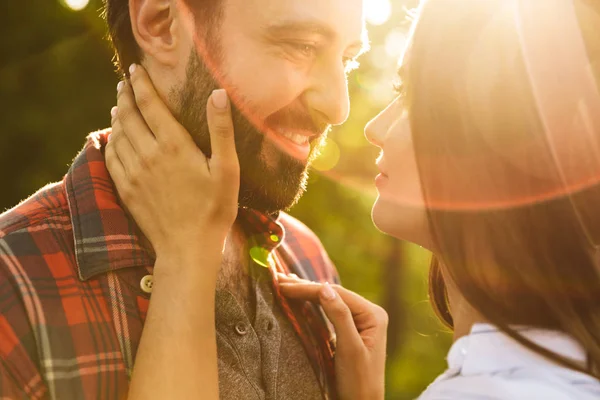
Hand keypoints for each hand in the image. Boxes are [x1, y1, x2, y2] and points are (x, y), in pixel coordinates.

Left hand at [105, 64, 239, 263]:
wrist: (187, 248)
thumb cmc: (214, 209)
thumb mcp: (227, 170)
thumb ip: (221, 130)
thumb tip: (218, 94)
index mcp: (173, 145)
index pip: (150, 104)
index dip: (141, 83)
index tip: (135, 69)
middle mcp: (148, 155)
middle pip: (129, 115)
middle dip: (126, 95)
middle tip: (125, 82)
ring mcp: (133, 173)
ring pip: (118, 134)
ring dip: (117, 115)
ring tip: (118, 105)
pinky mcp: (126, 189)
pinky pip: (111, 157)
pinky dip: (110, 141)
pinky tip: (114, 137)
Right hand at [278, 274, 387, 399]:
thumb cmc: (359, 382)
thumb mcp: (349, 349)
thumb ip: (339, 317)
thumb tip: (324, 288)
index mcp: (374, 314)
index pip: (336, 294)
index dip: (309, 288)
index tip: (284, 286)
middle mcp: (369, 314)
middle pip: (333, 295)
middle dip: (305, 288)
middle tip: (279, 280)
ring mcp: (361, 321)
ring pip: (330, 301)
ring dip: (308, 293)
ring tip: (286, 283)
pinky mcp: (351, 330)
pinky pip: (330, 312)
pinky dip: (313, 303)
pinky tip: (302, 296)